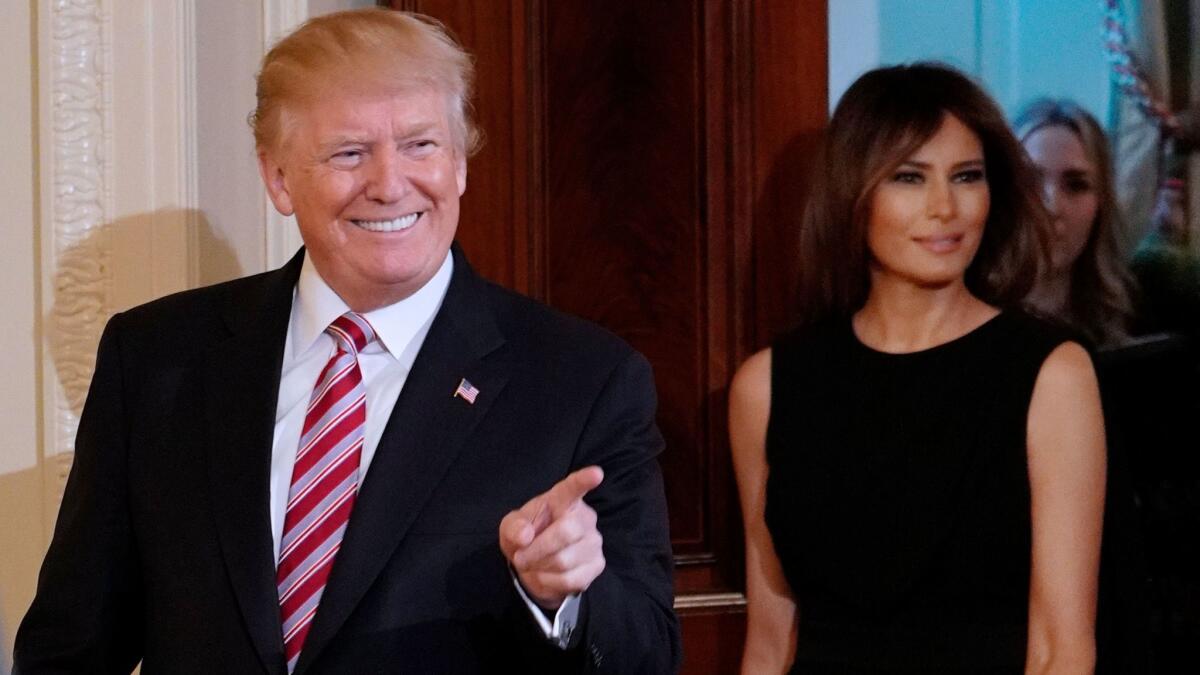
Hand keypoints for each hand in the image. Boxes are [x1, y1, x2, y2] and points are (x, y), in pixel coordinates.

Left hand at [499, 466, 605, 609]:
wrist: (534, 565)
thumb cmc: (526, 536)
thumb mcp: (511, 528)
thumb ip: (514, 527)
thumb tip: (525, 536)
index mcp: (562, 500)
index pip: (573, 488)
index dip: (584, 480)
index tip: (596, 474)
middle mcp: (584, 517)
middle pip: (566, 532)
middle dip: (536, 549)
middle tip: (519, 558)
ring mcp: (594, 541)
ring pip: (565, 560)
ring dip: (540, 568)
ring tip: (532, 565)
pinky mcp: (597, 564)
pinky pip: (571, 579)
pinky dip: (549, 582)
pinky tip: (544, 576)